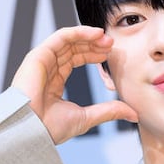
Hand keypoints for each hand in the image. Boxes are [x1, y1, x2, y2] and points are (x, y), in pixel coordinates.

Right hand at [11, 26, 137, 143]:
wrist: (30, 131)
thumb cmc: (50, 128)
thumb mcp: (87, 118)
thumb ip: (109, 111)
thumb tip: (133, 114)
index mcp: (54, 82)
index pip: (75, 60)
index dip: (92, 54)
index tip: (109, 54)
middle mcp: (47, 69)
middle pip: (72, 48)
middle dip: (93, 44)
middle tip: (112, 44)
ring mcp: (42, 62)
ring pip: (68, 40)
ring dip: (88, 36)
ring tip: (106, 38)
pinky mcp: (39, 56)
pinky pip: (61, 38)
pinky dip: (78, 32)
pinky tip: (95, 34)